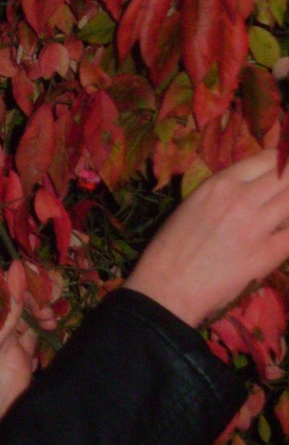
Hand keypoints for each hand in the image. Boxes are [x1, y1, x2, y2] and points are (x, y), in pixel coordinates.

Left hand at [0, 262, 35, 444]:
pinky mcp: (23, 365)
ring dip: (41, 309)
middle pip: (13, 301)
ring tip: (52, 315)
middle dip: (32, 292)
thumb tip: (13, 278)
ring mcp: (7, 348)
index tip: (35, 273)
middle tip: (53, 291)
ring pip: (27, 317)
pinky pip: (37, 338)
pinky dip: (47, 329)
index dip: (13, 280)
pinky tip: (54, 327)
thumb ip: (0, 322)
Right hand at [125, 148, 288, 327]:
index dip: (283, 161)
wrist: (168, 286)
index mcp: (220, 183)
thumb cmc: (171, 246)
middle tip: (287, 188)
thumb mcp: (194, 204)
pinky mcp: (269, 253)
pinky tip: (286, 231)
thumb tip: (252, 188)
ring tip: (285, 210)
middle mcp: (243, 197)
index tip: (285, 168)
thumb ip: (225, 192)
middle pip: (286, 175)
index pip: (267, 158)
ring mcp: (258, 225)